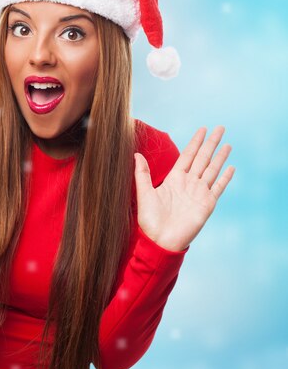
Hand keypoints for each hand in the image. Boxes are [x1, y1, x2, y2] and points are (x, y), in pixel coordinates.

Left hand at [134, 125, 234, 251]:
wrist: (160, 240)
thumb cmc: (150, 220)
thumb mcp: (144, 193)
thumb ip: (142, 174)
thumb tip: (136, 154)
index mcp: (174, 179)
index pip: (187, 156)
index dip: (195, 142)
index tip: (202, 129)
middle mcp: (189, 183)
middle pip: (203, 158)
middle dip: (211, 143)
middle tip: (220, 128)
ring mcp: (199, 193)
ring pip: (212, 170)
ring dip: (220, 157)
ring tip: (227, 144)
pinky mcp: (207, 204)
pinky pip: (218, 188)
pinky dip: (225, 178)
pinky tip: (231, 167)